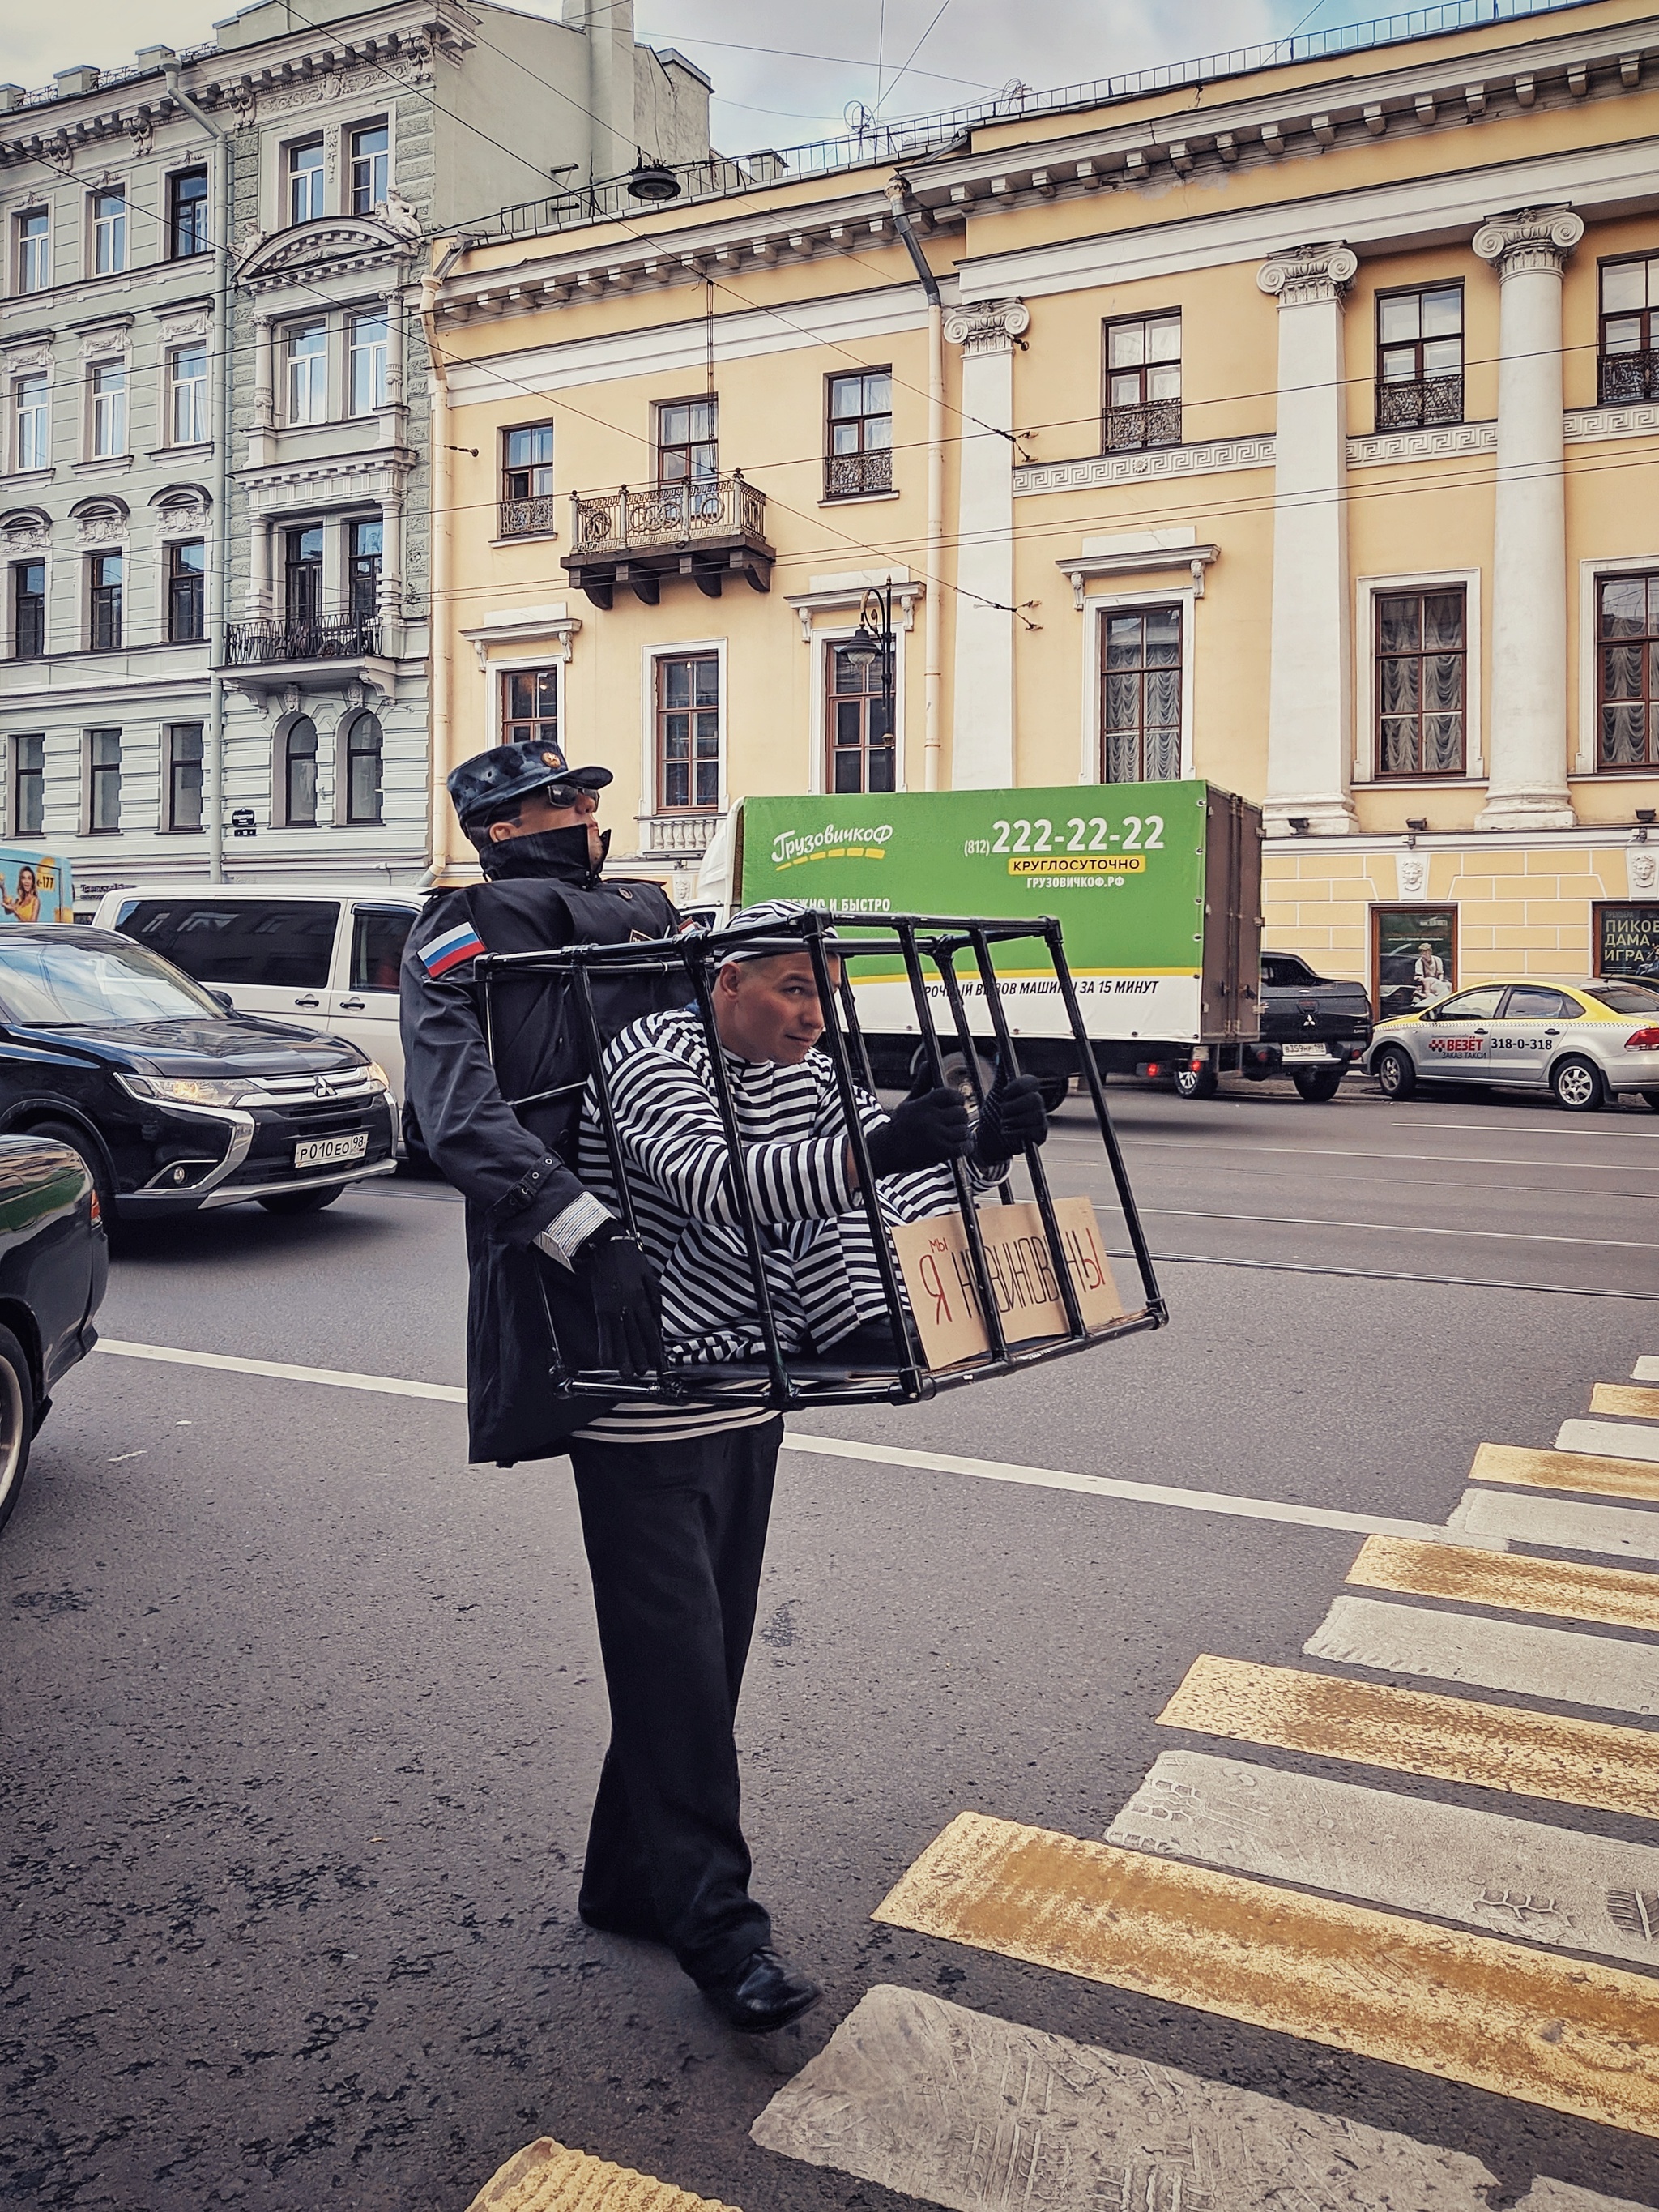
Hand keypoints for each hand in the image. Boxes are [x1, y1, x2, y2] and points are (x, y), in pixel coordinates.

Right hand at [575, 1228, 662, 1378]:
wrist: (606, 1245)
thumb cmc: (629, 1258)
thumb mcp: (649, 1276)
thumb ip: (654, 1299)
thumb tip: (658, 1320)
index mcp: (642, 1298)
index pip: (650, 1329)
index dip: (654, 1348)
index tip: (658, 1362)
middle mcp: (628, 1306)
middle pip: (635, 1338)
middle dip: (640, 1358)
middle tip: (642, 1374)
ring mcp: (612, 1308)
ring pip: (619, 1338)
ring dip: (623, 1358)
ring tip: (626, 1374)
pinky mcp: (600, 1307)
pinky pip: (603, 1332)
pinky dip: (605, 1347)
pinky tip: (606, 1360)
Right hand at [863, 1087, 971, 1178]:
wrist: (887, 1151)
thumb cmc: (900, 1125)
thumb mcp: (909, 1102)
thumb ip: (922, 1083)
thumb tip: (927, 1063)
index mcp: (923, 1104)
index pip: (950, 1095)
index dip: (957, 1100)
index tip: (955, 1105)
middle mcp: (929, 1118)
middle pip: (961, 1113)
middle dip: (959, 1118)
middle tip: (954, 1122)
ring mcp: (935, 1136)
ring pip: (963, 1131)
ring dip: (961, 1134)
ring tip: (953, 1135)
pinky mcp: (939, 1152)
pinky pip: (962, 1147)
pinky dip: (964, 1147)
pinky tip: (957, 1146)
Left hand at [972, 1074, 1048, 1168]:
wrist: (990, 1139)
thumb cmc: (994, 1114)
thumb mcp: (995, 1092)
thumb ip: (1000, 1074)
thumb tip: (999, 1055)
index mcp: (1027, 1090)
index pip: (1031, 1081)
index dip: (1017, 1087)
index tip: (1004, 1093)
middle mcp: (1037, 1102)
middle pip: (1035, 1099)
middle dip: (1014, 1107)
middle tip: (1002, 1112)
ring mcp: (1040, 1118)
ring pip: (1035, 1116)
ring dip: (1013, 1121)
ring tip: (1004, 1124)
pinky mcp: (1040, 1134)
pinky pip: (1033, 1131)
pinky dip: (1016, 1133)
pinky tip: (1009, 1133)